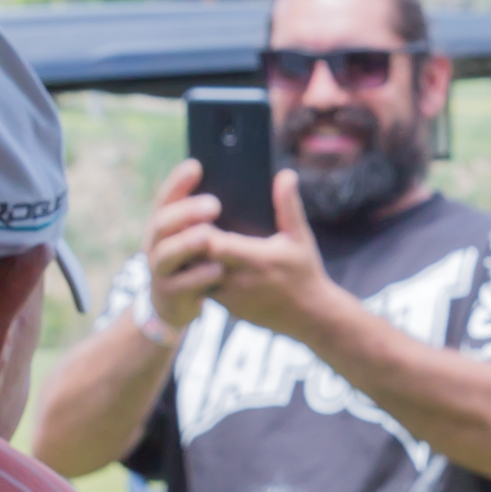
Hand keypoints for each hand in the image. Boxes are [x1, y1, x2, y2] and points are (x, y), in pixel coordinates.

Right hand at [135, 160, 228, 336]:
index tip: (197, 166)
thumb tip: (250, 187)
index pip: (168, 197)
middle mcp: (158, 242)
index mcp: (167, 223)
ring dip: (188, 243)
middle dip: (187, 212)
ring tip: (209, 236)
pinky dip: (198, 276)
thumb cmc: (198, 261)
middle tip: (214, 204)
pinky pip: (181, 284)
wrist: (179, 304)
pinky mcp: (169, 293)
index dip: (179, 182)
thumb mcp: (204, 236)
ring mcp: (160, 268)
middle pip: (163, 221)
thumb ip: (214, 214)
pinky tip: (217, 270)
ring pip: (167, 253)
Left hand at [198, 174, 350, 345]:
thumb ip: (288, 206)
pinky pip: (200, 287)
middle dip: (187, 240)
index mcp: (256, 259)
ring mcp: (229, 296)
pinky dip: (194, 273)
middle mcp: (238, 280)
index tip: (195, 212)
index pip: (214, 243)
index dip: (198, 228)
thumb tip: (285, 175)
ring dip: (188, 258)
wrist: (310, 316)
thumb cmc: (305, 273)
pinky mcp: (225, 307)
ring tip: (182, 239)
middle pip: (196, 257)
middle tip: (180, 222)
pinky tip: (194, 259)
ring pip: (193, 274)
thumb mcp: (300, 238)